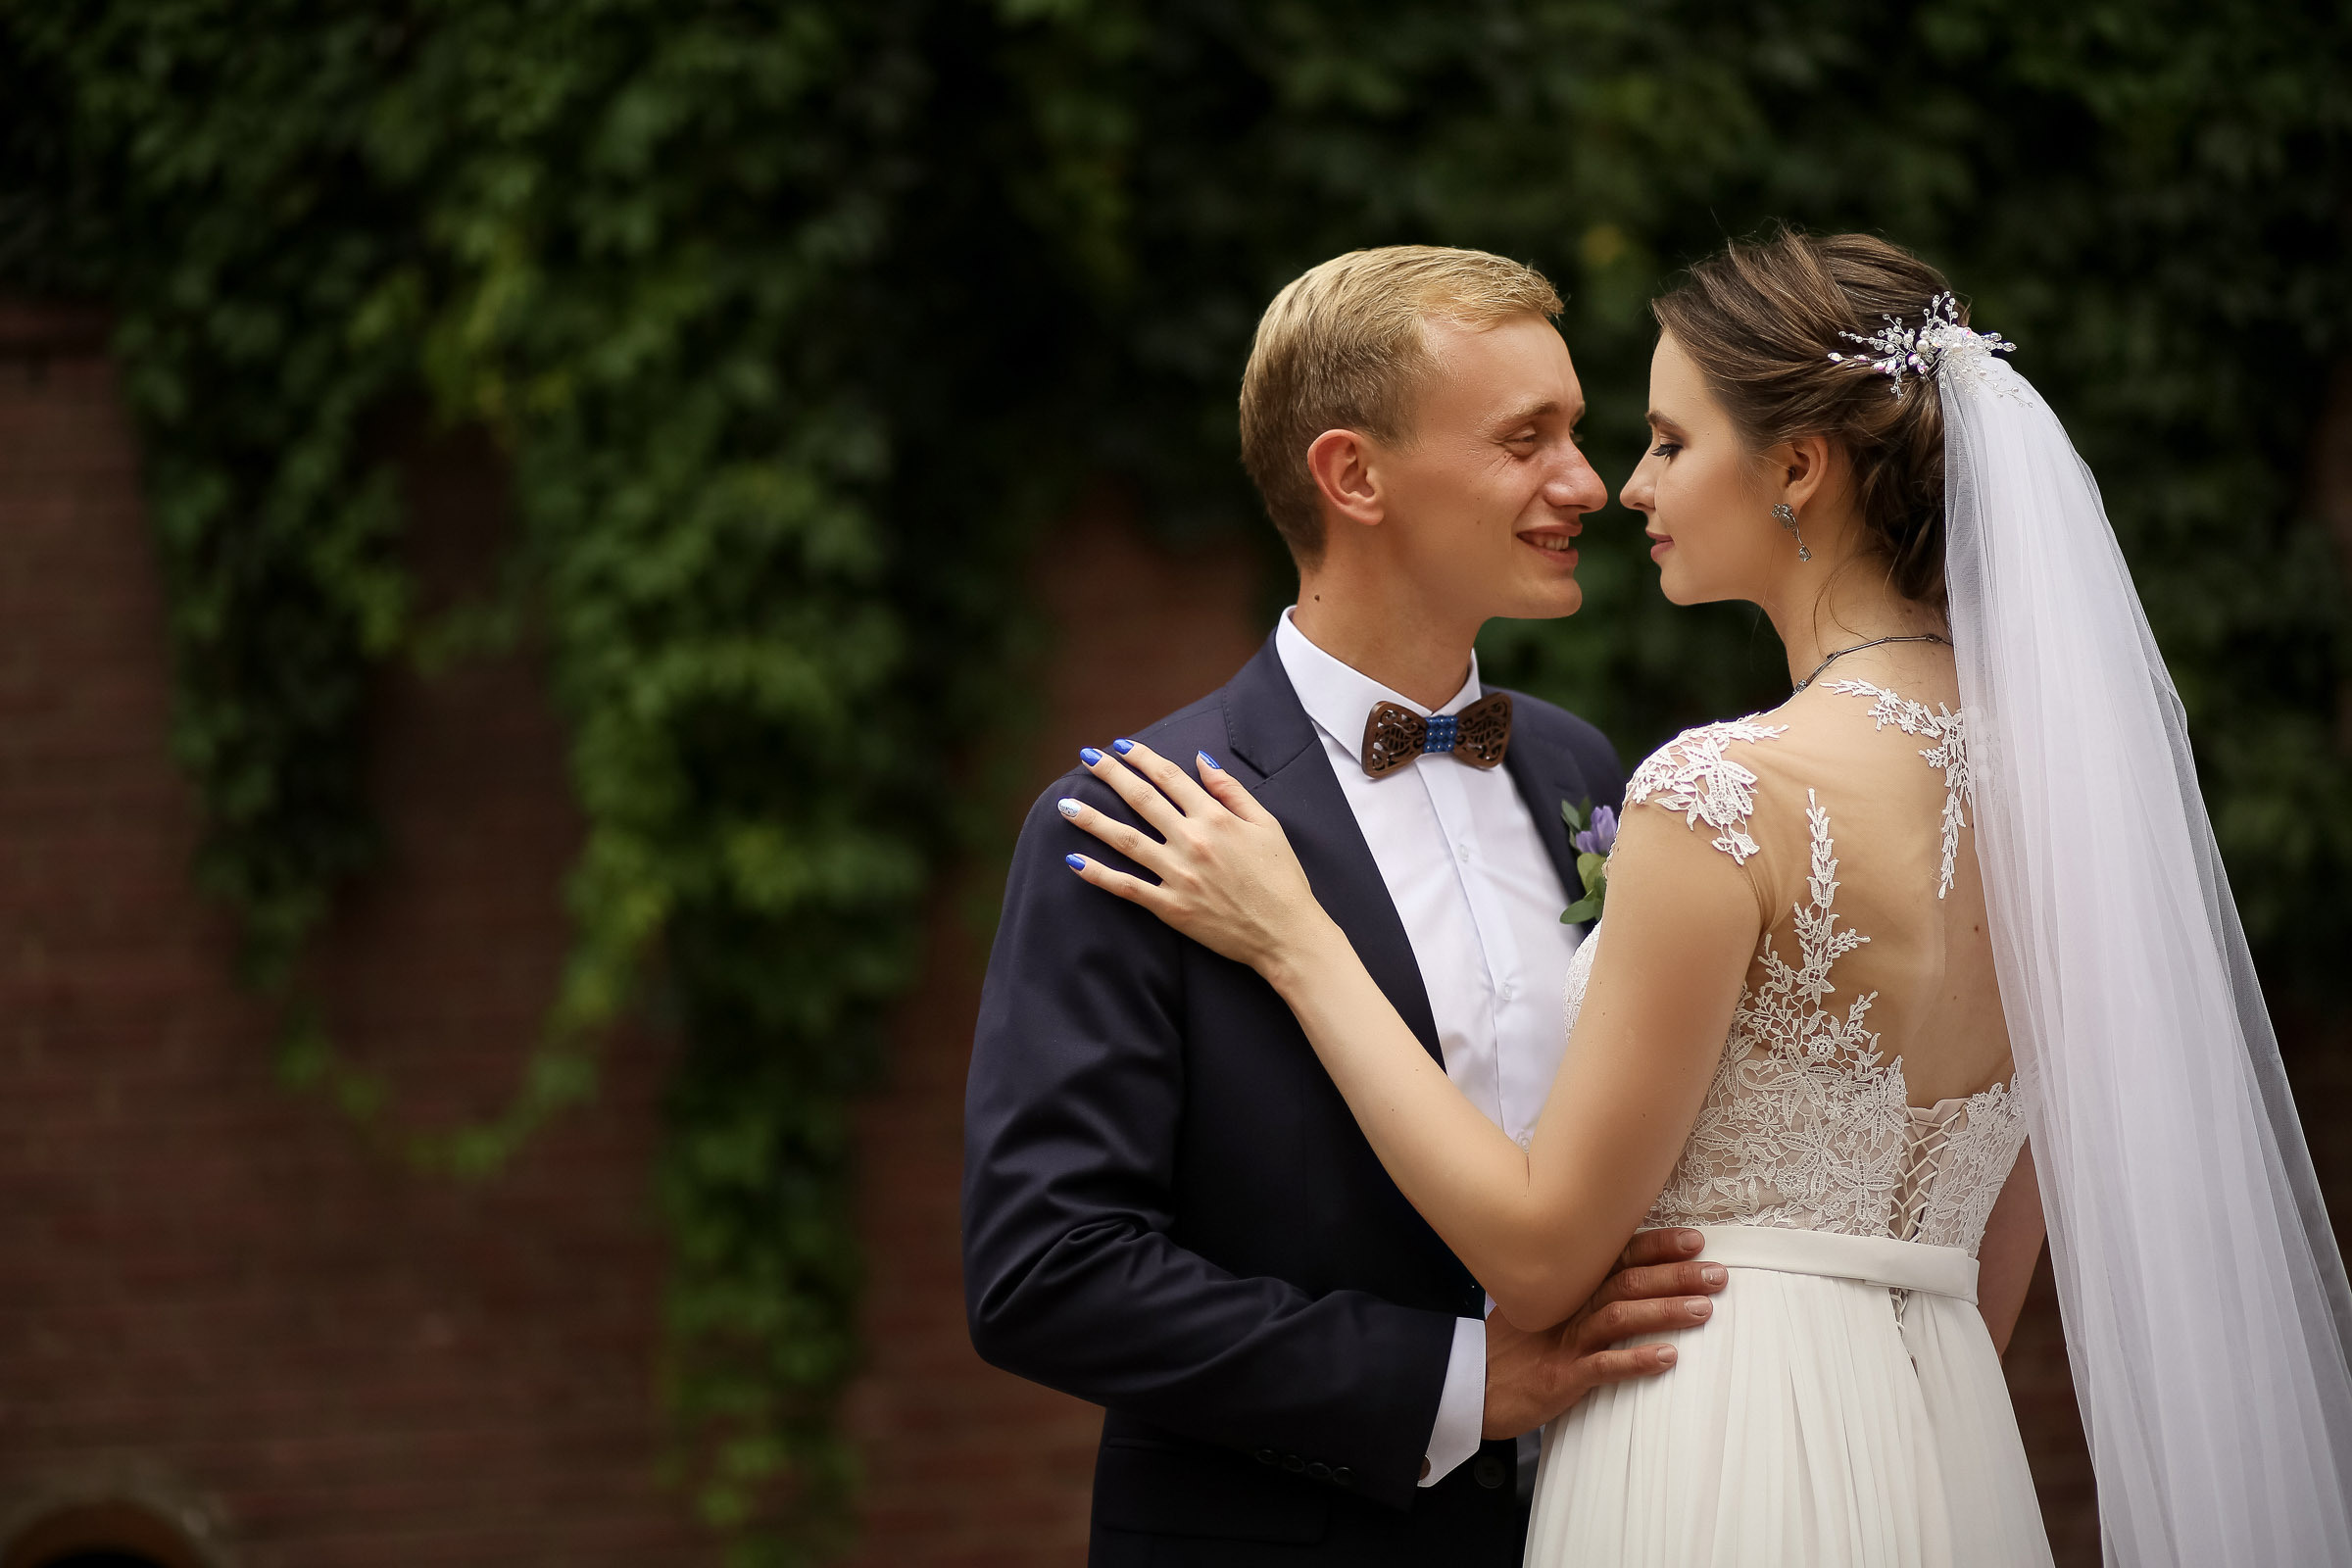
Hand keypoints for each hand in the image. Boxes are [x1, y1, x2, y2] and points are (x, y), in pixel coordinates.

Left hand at [1060, 739, 1333, 976]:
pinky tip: (1074, 861)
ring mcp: (1178, 874)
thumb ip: (1232, 790)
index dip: (1142, 757)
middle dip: (1110, 774)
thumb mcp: (1267, 825)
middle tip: (1085, 756)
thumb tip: (1202, 759)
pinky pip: (1127, 887)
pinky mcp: (1171, 906)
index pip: (1169, 777)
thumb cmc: (1281, 878)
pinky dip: (1098, 874)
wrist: (1286, 933)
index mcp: (1216, 818)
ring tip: (1066, 804)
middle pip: (1141, 798)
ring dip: (1092, 820)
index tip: (1121, 745)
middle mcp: (1192, 841)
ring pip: (1125, 839)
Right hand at [1479, 1228, 1726, 1439]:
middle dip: (1676, 1276)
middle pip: (1627, 1282)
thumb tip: (1621, 1276)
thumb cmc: (1509, 1348)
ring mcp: (1565, 1340)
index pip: (1618, 1257)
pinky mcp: (1561, 1376)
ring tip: (1703, 1310)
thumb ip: (1576, 1291)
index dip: (1658, 1247)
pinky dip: (1637, 1361)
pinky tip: (1668, 1358)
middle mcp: (1569, 1306)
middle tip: (1718, 1275)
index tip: (1695, 1242)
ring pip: (1620, 1317)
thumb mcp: (1539, 1306)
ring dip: (1664, 1311)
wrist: (1469, 1386)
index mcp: (1568, 1287)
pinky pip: (1604, 1367)